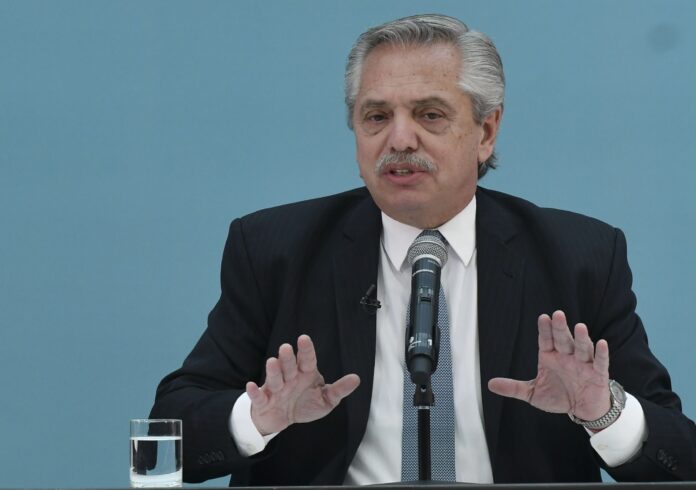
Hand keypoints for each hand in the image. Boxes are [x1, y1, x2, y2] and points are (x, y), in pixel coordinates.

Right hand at [247, 334, 360, 435]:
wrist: (283, 418)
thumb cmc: (305, 404)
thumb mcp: (326, 400)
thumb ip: (339, 389)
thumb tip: (356, 379)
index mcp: (305, 374)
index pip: (306, 360)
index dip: (306, 350)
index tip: (304, 339)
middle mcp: (290, 378)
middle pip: (288, 365)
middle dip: (287, 358)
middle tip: (287, 348)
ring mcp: (276, 388)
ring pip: (274, 378)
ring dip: (273, 370)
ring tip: (272, 362)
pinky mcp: (264, 401)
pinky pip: (259, 396)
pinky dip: (254, 392)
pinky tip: (252, 386)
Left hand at [488, 310, 610, 421]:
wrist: (582, 409)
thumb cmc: (559, 396)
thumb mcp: (532, 393)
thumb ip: (513, 387)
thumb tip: (491, 384)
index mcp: (550, 357)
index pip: (546, 340)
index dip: (545, 330)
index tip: (542, 317)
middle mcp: (567, 357)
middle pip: (563, 340)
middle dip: (560, 328)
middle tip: (557, 315)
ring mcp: (583, 364)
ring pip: (582, 348)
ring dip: (581, 338)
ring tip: (579, 326)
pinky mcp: (598, 374)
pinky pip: (600, 362)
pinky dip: (601, 353)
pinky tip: (601, 343)